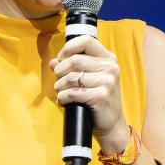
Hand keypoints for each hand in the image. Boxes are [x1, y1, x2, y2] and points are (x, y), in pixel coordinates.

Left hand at [49, 35, 129, 152]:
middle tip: (58, 82)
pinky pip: (72, 93)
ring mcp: (107, 82)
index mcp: (108, 59)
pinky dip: (62, 98)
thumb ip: (71, 68)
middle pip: (74, 60)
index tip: (61, 58)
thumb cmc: (98, 99)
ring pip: (70, 78)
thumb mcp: (88, 79)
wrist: (112, 123)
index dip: (69, 48)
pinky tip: (63, 101)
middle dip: (59, 72)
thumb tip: (53, 62)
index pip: (86, 41)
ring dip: (59, 87)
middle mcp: (110, 68)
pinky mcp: (101, 96)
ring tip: (60, 93)